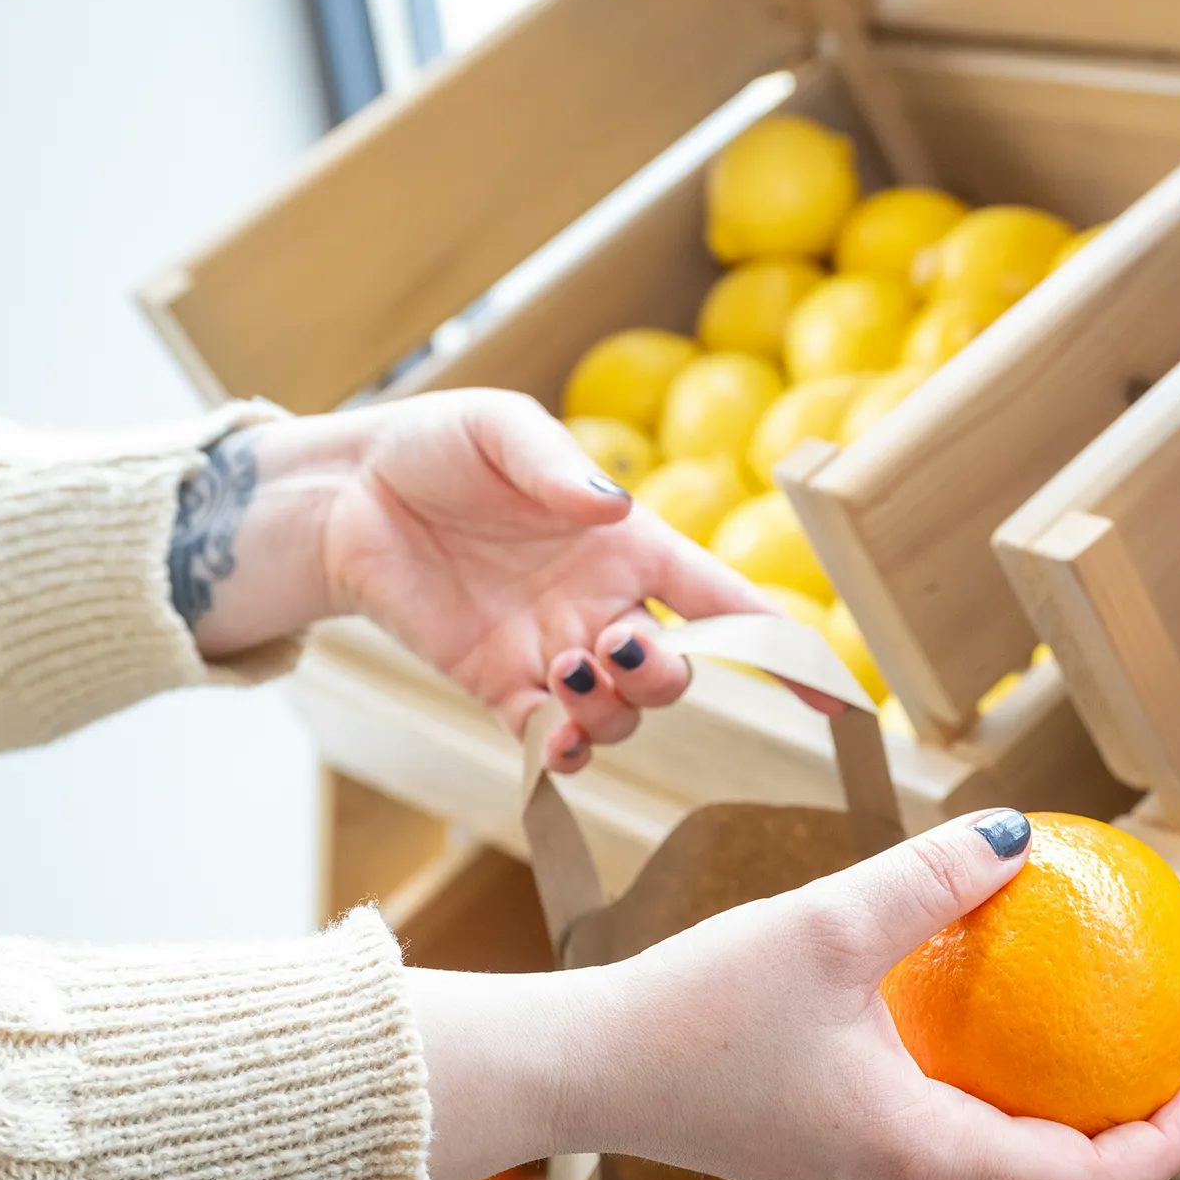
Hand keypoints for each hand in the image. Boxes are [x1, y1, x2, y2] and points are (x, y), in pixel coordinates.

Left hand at [176, 391, 783, 769]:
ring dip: (613, 713)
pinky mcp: (500, 688)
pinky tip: (555, 743)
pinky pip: (554, 741)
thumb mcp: (498, 426)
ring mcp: (556, 654)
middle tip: (612, 650)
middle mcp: (606, 607)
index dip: (783, 650)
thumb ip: (554, 465)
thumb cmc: (435, 447)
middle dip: (666, 677)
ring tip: (566, 677)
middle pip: (678, 671)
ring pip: (624, 715)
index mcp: (631, 545)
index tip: (834, 698)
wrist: (345, 496)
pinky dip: (565, 754)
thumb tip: (609, 506)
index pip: (727, 601)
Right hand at [409, 811, 1179, 1179]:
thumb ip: (931, 880)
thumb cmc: (699, 1004)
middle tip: (1175, 1082)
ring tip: (1106, 1072)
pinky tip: (1002, 1055)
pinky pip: (954, 1168)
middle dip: (1131, 1158)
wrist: (588, 1070)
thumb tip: (1020, 835)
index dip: (1162, 1148)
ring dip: (1070, 1152)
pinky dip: (1007, 1134)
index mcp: (923, 1160)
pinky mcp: (836, 1170)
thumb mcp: (828, 924)